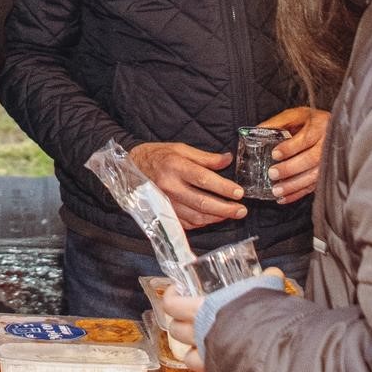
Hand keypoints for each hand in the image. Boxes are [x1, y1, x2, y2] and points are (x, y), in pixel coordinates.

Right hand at [129, 141, 245, 229]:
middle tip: (242, 210)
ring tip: (232, 214)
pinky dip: (202, 222)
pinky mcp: (163, 213)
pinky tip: (213, 218)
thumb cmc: (158, 156)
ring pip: (195, 216)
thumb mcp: (180, 149)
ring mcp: (165, 202)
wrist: (130, 167)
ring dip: (216, 218)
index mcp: (175, 166)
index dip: (223, 188)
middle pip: (201, 202)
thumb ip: (205, 157)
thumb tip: (227, 160)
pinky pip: (185, 223)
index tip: (239, 193)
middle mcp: (169, 186)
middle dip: (225, 209)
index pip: (204, 179)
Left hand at [161, 265, 287, 371]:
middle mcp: (199, 335)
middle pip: (175, 331)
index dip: (170, 297)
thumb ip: (266, 280)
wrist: (272, 352)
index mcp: (203, 310)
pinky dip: (209, 367)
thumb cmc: (262, 317)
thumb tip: (273, 273)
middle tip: (189, 318)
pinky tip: (221, 361)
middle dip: (180, 325)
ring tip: (203, 343)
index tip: (176, 291)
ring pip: (187, 356)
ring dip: (192, 350)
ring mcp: (206, 357)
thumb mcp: (264, 290)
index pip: (172, 305)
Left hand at [258, 106, 328, 203]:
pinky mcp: (327, 174)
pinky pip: (314, 186)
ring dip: (294, 185)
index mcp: (320, 125)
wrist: (333, 128)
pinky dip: (298, 194)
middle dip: (290, 168)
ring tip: (277, 190)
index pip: (306, 138)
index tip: (275, 154)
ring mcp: (330, 160)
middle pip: (311, 159)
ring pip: (314, 176)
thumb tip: (255, 132)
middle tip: (272, 173)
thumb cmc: (311, 121)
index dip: (290, 148)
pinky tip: (284, 198)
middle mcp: (328, 143)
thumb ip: (277, 123)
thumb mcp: (296, 115)